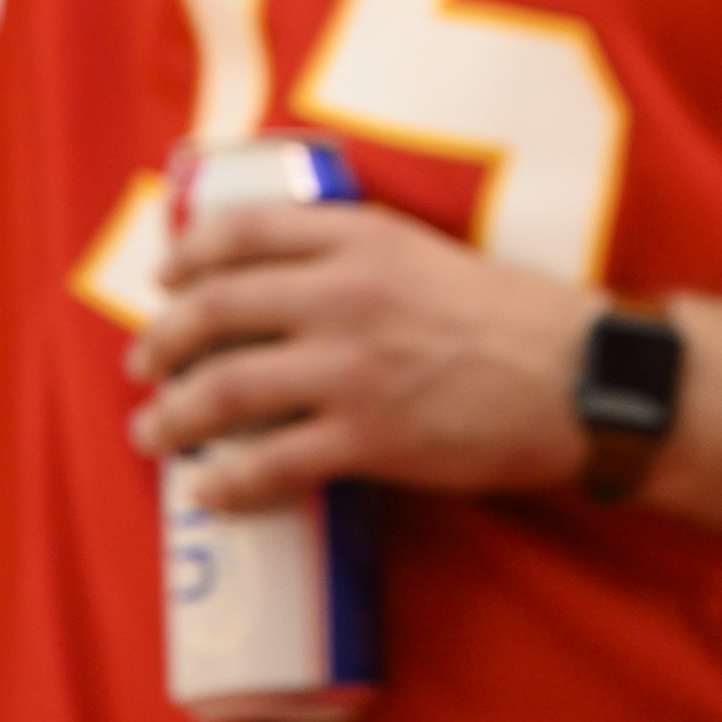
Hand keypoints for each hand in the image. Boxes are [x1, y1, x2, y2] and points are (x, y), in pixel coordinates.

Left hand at [122, 197, 587, 508]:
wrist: (576, 377)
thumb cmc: (511, 316)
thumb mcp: (427, 255)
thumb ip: (359, 258)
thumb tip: (287, 287)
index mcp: (360, 237)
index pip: (243, 231)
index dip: (189, 254)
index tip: (166, 276)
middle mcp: (342, 295)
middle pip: (216, 309)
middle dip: (164, 340)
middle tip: (145, 363)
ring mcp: (350, 369)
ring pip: (225, 389)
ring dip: (174, 415)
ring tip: (153, 430)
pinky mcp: (367, 438)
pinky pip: (270, 465)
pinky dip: (227, 481)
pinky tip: (210, 490)